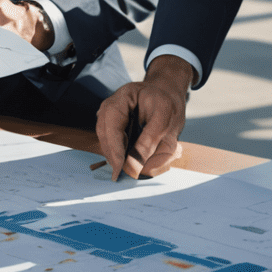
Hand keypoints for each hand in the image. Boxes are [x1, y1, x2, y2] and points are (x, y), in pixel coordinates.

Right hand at [96, 55, 195, 179]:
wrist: (167, 98)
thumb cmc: (168, 106)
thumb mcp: (165, 122)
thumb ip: (149, 142)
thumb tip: (133, 167)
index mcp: (124, 96)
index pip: (112, 123)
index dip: (114, 147)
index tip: (120, 168)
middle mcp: (111, 106)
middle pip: (104, 133)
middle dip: (113, 154)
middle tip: (122, 174)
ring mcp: (109, 116)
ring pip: (106, 140)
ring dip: (114, 156)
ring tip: (126, 170)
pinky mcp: (112, 126)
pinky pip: (111, 142)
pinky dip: (118, 154)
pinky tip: (126, 162)